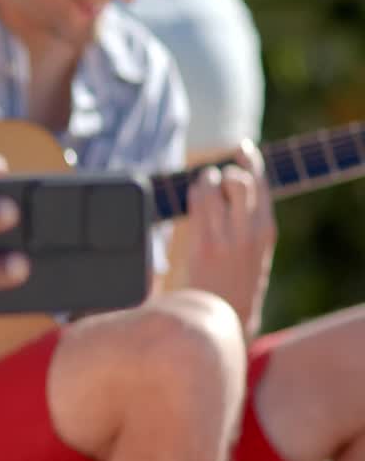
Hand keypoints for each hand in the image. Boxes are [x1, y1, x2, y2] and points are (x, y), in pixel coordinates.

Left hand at [184, 140, 276, 334]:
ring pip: (212, 189)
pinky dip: (194, 194)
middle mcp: (249, 231)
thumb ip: (248, 217)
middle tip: (216, 178)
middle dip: (225, 172)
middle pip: (239, 181)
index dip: (252, 161)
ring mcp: (226, 237)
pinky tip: (195, 197)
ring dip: (204, 181)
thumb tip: (233, 182)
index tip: (242, 147)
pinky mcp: (204, 245)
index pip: (262, 185)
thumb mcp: (255, 247)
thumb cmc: (238, 278)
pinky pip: (196, 205)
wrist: (228, 313)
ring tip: (203, 188)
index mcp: (266, 229)